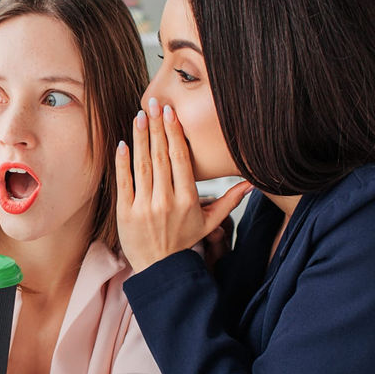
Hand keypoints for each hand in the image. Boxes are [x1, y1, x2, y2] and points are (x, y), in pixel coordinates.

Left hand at [115, 99, 251, 272]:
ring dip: (140, 138)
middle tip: (153, 103)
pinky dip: (123, 162)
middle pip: (161, 157)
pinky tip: (123, 143)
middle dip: (157, 128)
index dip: (175, 133)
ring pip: (142, 165)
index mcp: (187, 200)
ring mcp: (144, 207)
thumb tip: (251, 183)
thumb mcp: (210, 223)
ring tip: (140, 116)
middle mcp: (166, 201)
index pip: (180, 159)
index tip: (170, 113)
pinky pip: (124, 182)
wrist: (160, 270)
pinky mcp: (126, 213)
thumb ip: (229, 201)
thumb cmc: (184, 242)